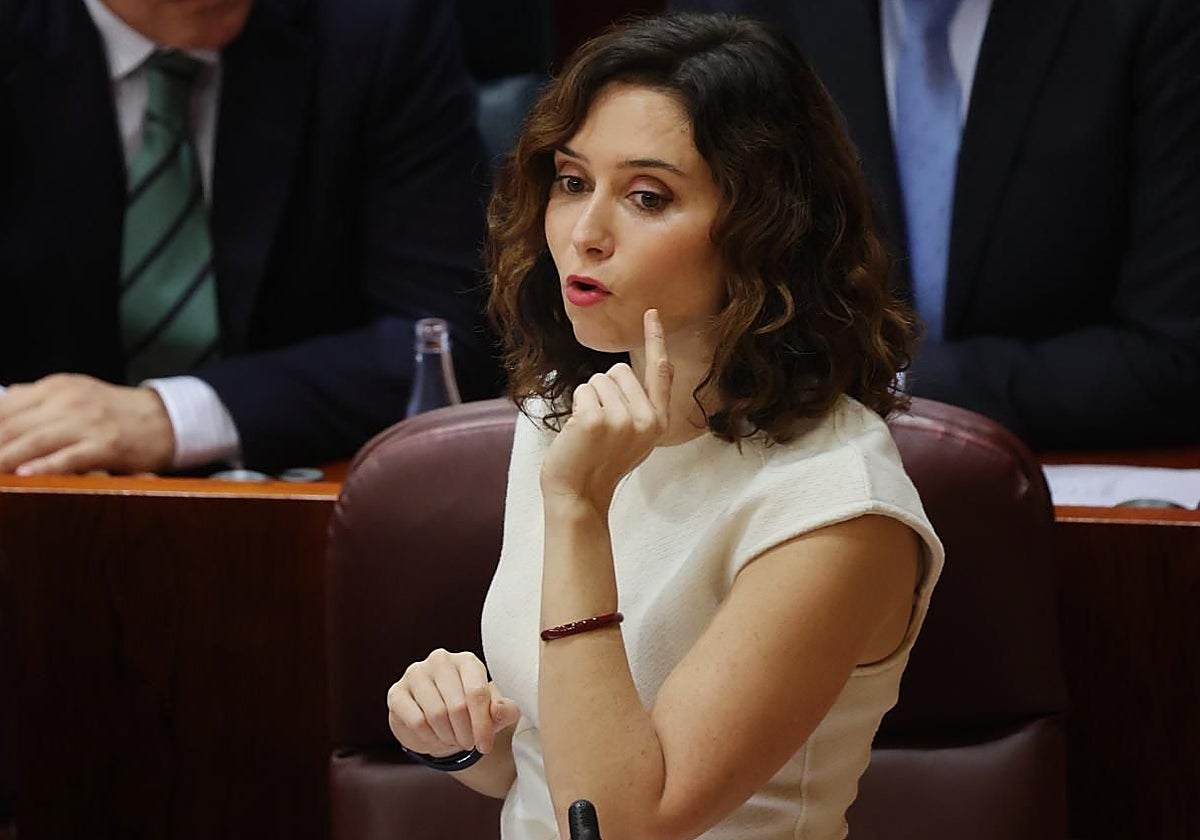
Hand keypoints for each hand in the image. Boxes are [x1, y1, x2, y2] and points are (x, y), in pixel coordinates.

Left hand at [0, 374, 174, 474]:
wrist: (166, 418)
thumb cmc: (115, 411)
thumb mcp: (75, 393)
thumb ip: (37, 399)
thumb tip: (3, 400)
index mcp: (54, 387)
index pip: (3, 407)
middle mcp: (67, 400)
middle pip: (10, 425)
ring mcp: (88, 421)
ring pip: (33, 441)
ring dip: (3, 459)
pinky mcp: (107, 443)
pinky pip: (70, 456)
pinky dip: (46, 467)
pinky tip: (26, 476)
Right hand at [387, 649, 520, 756]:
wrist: (440, 720)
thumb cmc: (470, 711)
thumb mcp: (493, 712)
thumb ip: (505, 710)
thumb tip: (499, 711)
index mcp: (467, 661)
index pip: (477, 693)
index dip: (482, 725)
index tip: (485, 745)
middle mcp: (440, 660)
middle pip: (457, 705)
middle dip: (466, 733)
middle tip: (469, 744)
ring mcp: (415, 674)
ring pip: (436, 714)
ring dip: (448, 736)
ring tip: (453, 739)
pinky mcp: (397, 692)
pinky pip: (416, 721)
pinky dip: (429, 737)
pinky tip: (435, 737)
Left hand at [540, 309, 672, 509]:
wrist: (579, 495)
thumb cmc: (599, 463)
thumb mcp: (632, 437)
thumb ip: (638, 407)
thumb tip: (622, 373)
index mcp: (658, 422)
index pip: (660, 372)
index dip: (655, 339)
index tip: (651, 313)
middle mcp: (646, 420)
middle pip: (619, 370)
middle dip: (603, 389)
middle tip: (599, 426)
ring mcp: (623, 420)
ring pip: (599, 380)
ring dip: (588, 400)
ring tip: (589, 432)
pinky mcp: (597, 420)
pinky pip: (583, 391)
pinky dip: (576, 407)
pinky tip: (579, 433)